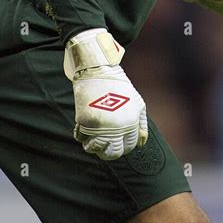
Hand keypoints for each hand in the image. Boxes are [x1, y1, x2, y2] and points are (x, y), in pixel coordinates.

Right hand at [64, 28, 147, 159]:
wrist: (99, 70)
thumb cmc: (119, 87)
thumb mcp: (137, 103)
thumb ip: (141, 124)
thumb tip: (141, 143)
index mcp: (131, 123)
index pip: (128, 147)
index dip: (122, 148)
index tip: (116, 143)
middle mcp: (116, 127)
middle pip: (112, 152)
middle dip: (107, 153)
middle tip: (102, 147)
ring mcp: (100, 125)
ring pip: (94, 149)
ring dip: (92, 147)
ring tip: (91, 140)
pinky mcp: (85, 121)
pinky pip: (80, 137)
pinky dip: (81, 136)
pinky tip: (83, 128)